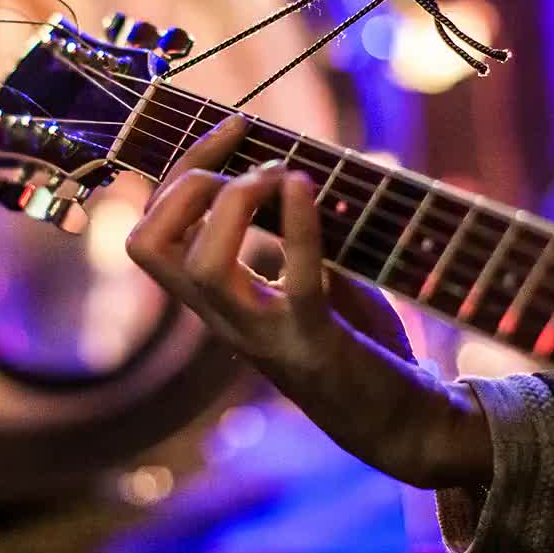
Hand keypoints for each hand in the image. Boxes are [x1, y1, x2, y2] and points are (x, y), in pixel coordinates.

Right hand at [126, 118, 492, 489]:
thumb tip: (283, 169)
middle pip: (149, 246)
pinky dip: (298, 226)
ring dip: (233, 203)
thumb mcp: (313, 277)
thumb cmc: (357, 345)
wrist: (403, 423)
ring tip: (280, 176)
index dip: (178, 171)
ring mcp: (264, 335)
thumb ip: (287, 235)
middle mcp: (223, 319)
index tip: (232, 130)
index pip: (152, 232)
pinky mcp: (315, 344)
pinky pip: (296, 281)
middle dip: (187, 182)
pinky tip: (307, 185)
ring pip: (200, 267)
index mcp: (215, 301)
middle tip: (251, 162)